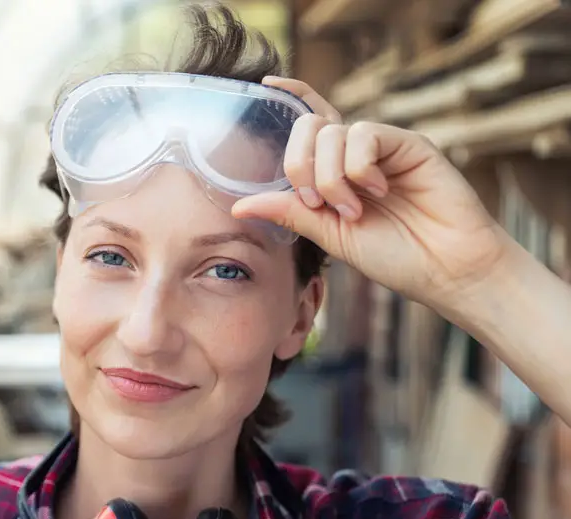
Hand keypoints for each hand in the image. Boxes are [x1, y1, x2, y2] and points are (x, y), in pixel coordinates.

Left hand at [233, 76, 509, 311]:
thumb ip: (290, 213)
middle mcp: (355, 154)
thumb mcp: (329, 236)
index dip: (290, 97)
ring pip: (331, 133)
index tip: (266, 84)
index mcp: (334, 171)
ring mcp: (381, 146)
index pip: (308, 123)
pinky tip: (378, 191)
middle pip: (308, 126)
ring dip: (331, 179)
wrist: (443, 269)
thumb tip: (239, 205)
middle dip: (299, 166)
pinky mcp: (407, 143)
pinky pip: (364, 135)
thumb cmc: (394, 255)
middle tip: (317, 203)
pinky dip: (359, 169)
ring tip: (353, 211)